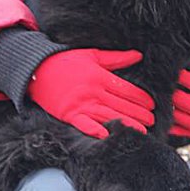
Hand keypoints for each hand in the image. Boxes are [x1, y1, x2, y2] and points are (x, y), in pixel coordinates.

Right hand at [28, 48, 154, 138]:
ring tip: (142, 131)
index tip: (152, 104)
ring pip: (108, 116)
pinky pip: (84, 125)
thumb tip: (139, 55)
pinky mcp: (69, 115)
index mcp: (99, 76)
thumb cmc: (66, 60)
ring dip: (126, 124)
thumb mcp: (92, 55)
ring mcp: (81, 104)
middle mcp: (92, 91)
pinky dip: (95, 130)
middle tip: (152, 120)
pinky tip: (107, 136)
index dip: (141, 98)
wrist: (37, 69)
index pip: (126, 89)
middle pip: (121, 105)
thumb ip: (116, 58)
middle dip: (139, 113)